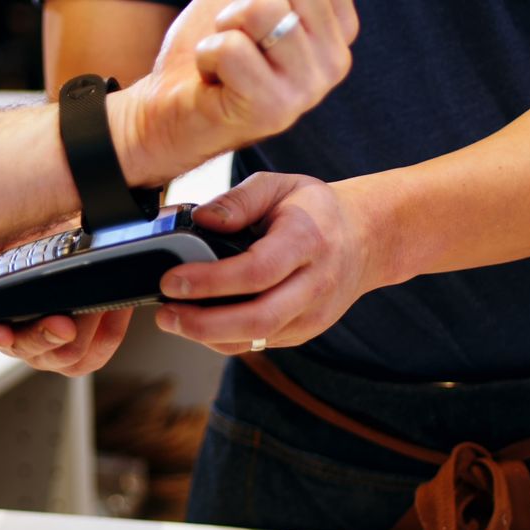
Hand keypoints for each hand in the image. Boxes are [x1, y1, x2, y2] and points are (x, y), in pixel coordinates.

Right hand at [0, 224, 133, 377]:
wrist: (79, 225)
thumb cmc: (35, 232)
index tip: (0, 331)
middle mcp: (20, 336)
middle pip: (26, 350)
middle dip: (42, 337)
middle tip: (61, 321)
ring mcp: (53, 346)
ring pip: (64, 357)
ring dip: (81, 332)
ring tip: (94, 305)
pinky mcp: (87, 349)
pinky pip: (96, 354)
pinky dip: (107, 331)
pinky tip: (113, 307)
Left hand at [111, 0, 358, 185]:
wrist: (168, 110)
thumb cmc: (211, 49)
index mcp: (337, 31)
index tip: (252, 24)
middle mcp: (335, 62)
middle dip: (240, 7)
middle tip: (233, 41)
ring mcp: (309, 90)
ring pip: (261, 11)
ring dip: (224, 28)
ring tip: (223, 58)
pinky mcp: (273, 109)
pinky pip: (231, 47)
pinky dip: (207, 55)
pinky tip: (213, 80)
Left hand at [153, 172, 380, 353]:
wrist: (365, 239)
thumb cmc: (314, 209)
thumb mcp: (278, 185)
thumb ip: (238, 199)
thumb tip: (201, 220)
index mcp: (308, 241)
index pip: (257, 271)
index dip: (210, 281)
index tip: (172, 280)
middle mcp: (315, 284)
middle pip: (258, 318)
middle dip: (203, 323)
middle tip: (165, 313)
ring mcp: (312, 314)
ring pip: (256, 338)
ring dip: (207, 336)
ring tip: (171, 319)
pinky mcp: (303, 332)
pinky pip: (258, 343)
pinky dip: (223, 338)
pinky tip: (197, 323)